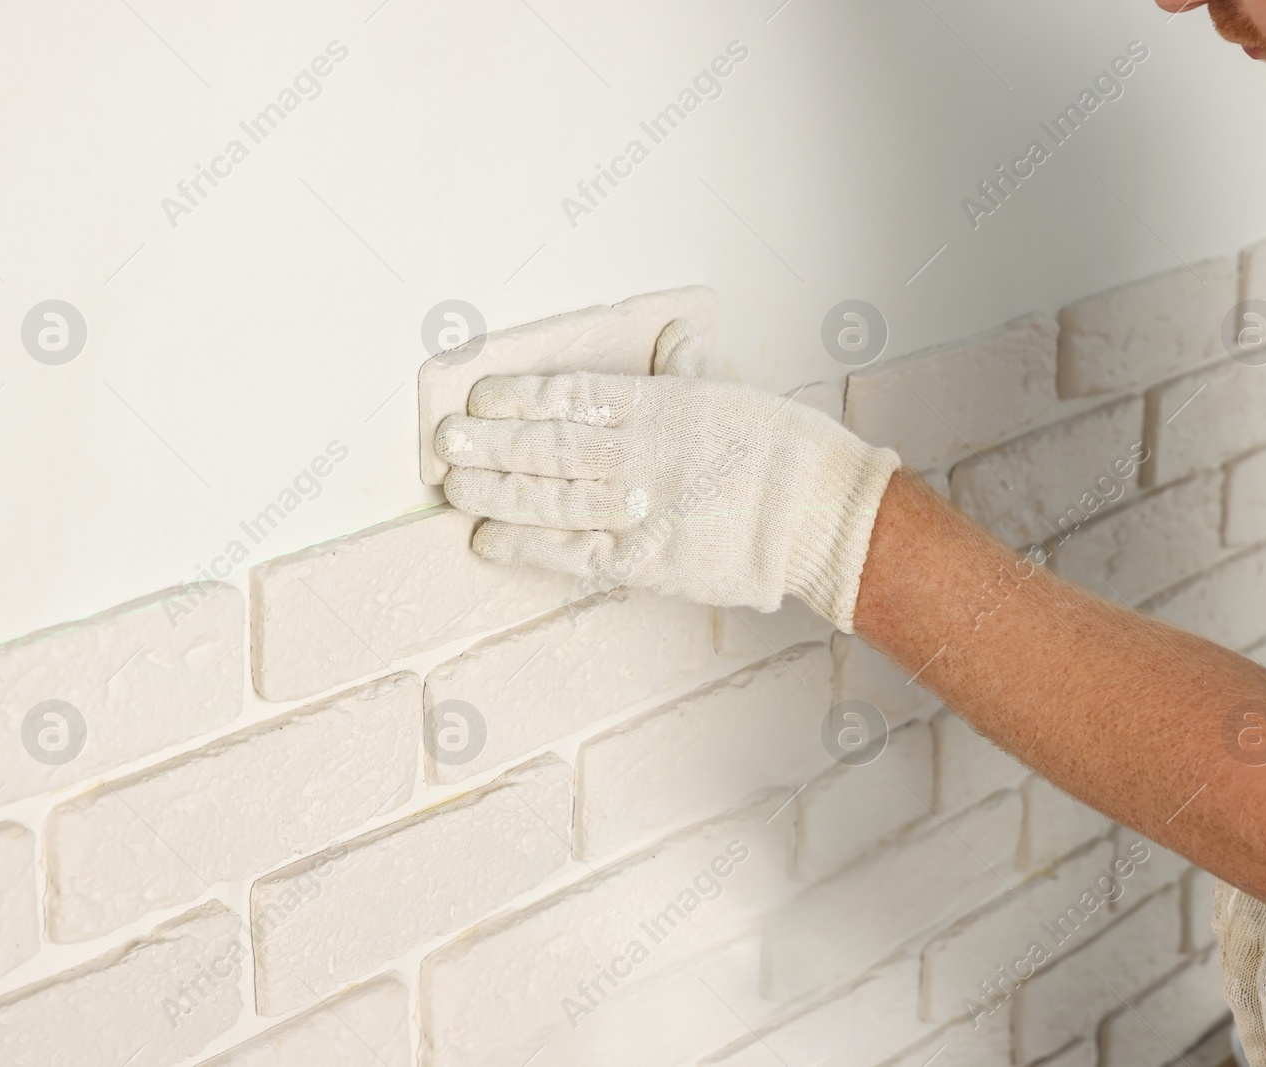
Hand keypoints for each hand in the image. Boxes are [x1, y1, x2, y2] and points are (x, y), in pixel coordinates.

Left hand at [434, 319, 899, 630]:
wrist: (819, 515)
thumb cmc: (783, 450)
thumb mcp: (733, 393)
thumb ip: (689, 368)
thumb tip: (679, 329)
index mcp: (660, 405)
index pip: (573, 395)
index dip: (520, 396)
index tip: (480, 395)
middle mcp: (640, 453)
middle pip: (549, 446)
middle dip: (491, 444)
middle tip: (445, 441)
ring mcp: (639, 509)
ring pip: (550, 496)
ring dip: (496, 491)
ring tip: (454, 484)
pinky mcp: (644, 559)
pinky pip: (572, 552)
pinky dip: (526, 547)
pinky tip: (487, 539)